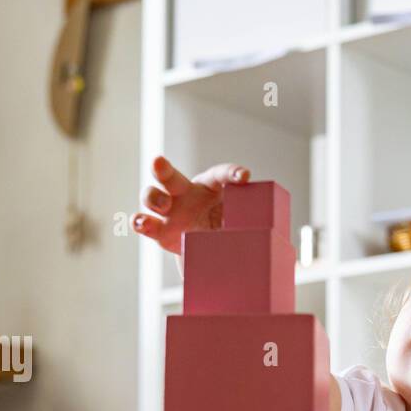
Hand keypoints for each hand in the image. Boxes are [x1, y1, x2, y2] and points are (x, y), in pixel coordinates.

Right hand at [132, 155, 251, 253]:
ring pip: (151, 196)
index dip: (232, 173)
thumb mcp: (244, 222)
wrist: (213, 248)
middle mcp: (186, 193)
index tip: (244, 177)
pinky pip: (144, 224)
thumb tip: (270, 237)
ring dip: (152, 197)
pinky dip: (140, 222)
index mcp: (212, 186)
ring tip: (163, 206)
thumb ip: (253, 218)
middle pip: (170, 176)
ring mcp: (170, 211)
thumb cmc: (229, 227)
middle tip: (159, 162)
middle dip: (162, 168)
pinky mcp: (160, 231)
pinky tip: (142, 223)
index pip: (221, 174)